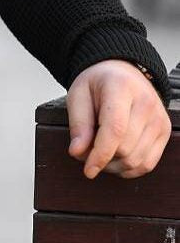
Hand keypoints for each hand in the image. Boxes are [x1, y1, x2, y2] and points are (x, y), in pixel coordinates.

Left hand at [66, 59, 170, 179]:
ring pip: (137, 160)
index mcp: (121, 87)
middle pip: (126, 148)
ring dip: (114, 166)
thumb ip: (78, 123)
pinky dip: (129, 169)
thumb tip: (77, 152)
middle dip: (102, 158)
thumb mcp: (78, 95)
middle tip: (86, 149)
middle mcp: (146, 103)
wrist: (122, 72)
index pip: (115, 129)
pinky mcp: (165, 131)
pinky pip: (148, 163)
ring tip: (100, 152)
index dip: (100, 154)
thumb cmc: (97, 84)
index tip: (88, 170)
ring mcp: (159, 118)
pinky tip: (115, 160)